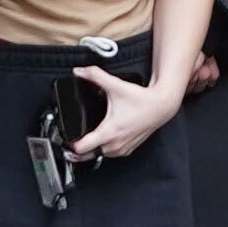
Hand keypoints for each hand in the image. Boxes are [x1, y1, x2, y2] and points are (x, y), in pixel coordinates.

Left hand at [67, 65, 188, 163]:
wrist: (161, 106)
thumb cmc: (141, 100)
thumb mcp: (115, 86)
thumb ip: (95, 76)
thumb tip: (80, 71)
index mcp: (109, 132)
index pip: (82, 149)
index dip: (70, 144)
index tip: (66, 138)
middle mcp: (115, 145)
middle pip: (87, 155)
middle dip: (78, 149)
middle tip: (70, 140)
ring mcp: (122, 149)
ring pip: (99, 155)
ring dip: (92, 149)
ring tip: (85, 139)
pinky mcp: (128, 150)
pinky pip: (110, 154)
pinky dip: (104, 149)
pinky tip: (102, 139)